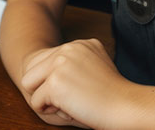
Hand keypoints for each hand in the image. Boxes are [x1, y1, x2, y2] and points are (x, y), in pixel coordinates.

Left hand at [21, 39, 135, 129]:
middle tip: (70, 98)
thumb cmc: (113, 96)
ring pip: (29, 83)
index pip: (45, 60)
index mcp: (80, 44)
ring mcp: (61, 63)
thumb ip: (77, 64)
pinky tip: (71, 108)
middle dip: (43, 87)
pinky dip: (49, 110)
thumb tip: (49, 74)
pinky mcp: (55, 82)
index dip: (52, 80)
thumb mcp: (96, 68)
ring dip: (45, 98)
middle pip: (32, 69)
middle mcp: (69, 48)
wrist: (125, 106)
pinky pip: (35, 101)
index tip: (75, 89)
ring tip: (70, 102)